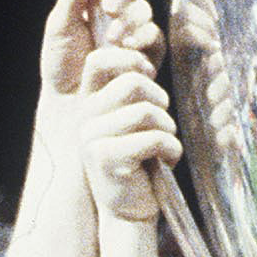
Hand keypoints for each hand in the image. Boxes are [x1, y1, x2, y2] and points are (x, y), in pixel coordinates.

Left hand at [39, 0, 162, 101]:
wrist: (71, 104)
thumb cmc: (62, 65)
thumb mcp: (60, 25)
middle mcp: (119, 10)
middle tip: (109, 8)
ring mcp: (135, 31)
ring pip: (145, 9)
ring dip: (130, 19)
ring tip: (110, 39)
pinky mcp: (149, 53)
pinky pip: (155, 36)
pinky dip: (142, 38)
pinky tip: (127, 48)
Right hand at [79, 44, 183, 228]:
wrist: (130, 212)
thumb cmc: (141, 163)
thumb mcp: (136, 121)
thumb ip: (137, 92)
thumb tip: (152, 44)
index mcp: (90, 102)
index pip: (100, 60)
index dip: (132, 62)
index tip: (150, 79)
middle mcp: (85, 116)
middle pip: (132, 82)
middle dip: (159, 101)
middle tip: (164, 123)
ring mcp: (91, 137)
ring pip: (146, 111)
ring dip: (168, 128)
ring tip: (166, 144)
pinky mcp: (105, 158)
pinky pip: (153, 139)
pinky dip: (171, 148)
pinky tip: (167, 160)